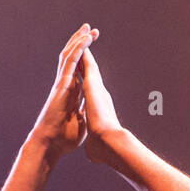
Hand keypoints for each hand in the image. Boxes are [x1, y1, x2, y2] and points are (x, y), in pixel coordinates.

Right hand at [29, 24, 97, 161]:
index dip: (86, 57)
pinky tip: (85, 40)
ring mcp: (63, 83)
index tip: (93, 48)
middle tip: (91, 30)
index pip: (79, 70)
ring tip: (88, 28)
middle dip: (82, 43)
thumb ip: (83, 110)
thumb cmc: (65, 137)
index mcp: (71, 92)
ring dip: (80, 41)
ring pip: (71, 56)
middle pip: (74, 58)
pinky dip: (78, 50)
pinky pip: (70, 63)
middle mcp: (66, 84)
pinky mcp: (62, 85)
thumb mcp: (80, 121)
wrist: (51, 143)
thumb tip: (90, 108)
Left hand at [79, 42, 123, 163]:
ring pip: (89, 63)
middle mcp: (98, 94)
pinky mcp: (93, 84)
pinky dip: (84, 52)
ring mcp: (96, 87)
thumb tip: (95, 155)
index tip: (82, 72)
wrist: (108, 144)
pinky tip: (81, 40)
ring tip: (84, 35)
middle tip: (85, 45)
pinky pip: (86, 63)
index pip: (88, 88)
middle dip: (86, 59)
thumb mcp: (95, 144)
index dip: (85, 78)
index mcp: (97, 106)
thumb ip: (95, 144)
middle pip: (90, 72)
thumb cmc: (102, 148)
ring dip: (85, 49)